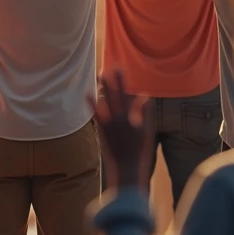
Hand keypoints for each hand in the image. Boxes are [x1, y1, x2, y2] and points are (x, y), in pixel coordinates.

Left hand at [90, 74, 152, 189]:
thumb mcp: (146, 130)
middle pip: (117, 95)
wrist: (128, 168)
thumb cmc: (139, 150)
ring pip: (107, 101)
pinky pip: (97, 114)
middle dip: (114, 80)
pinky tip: (87, 94)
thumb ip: (145, 112)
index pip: (128, 94)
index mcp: (133, 118)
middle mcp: (122, 119)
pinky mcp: (103, 131)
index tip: (119, 69)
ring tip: (100, 75)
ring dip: (104, 88)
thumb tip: (144, 96)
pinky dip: (92, 104)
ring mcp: (111, 124)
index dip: (123, 82)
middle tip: (110, 66)